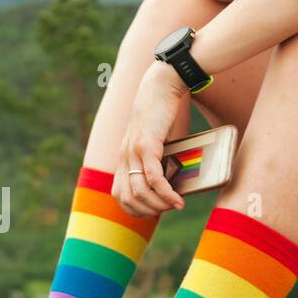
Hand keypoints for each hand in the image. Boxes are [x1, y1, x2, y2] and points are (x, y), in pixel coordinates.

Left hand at [114, 62, 186, 216]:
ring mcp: (133, 152)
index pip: (119, 195)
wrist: (161, 87)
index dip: (135, 209)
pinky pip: (154, 178)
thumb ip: (157, 159)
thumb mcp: (156, 142)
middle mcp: (124, 157)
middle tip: (167, 209)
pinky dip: (166, 194)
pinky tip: (178, 200)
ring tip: (175, 206)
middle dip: (148, 211)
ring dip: (159, 205)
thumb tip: (172, 181)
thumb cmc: (162, 115)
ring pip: (140, 192)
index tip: (155, 211)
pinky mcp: (147, 145)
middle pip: (128, 198)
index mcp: (124, 158)